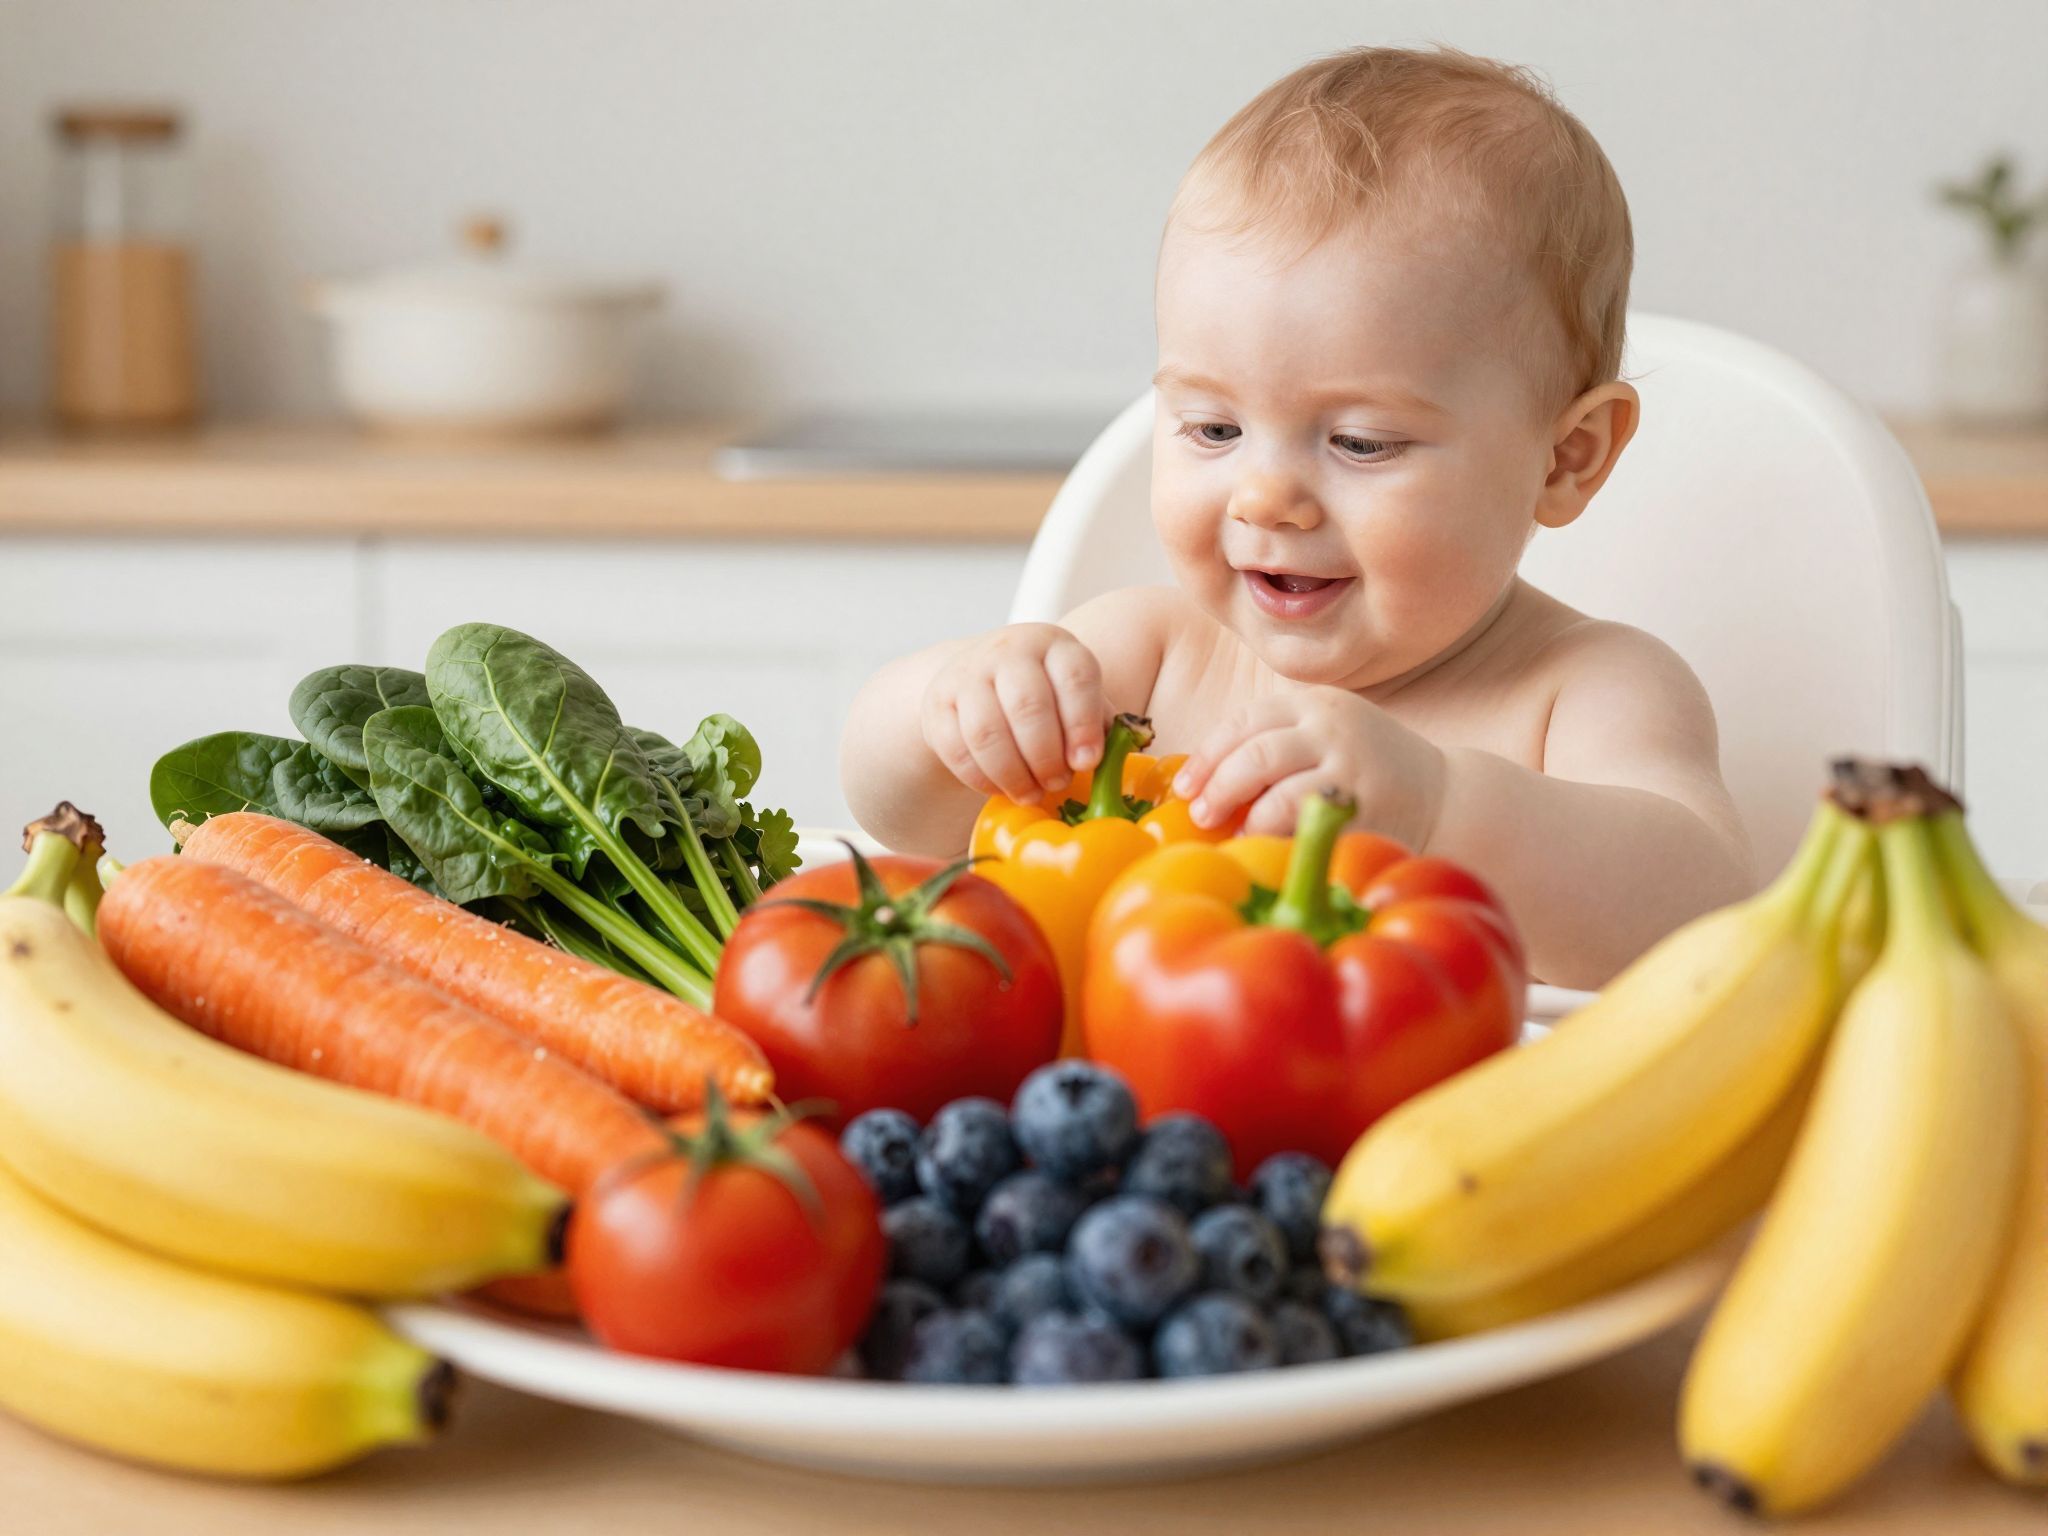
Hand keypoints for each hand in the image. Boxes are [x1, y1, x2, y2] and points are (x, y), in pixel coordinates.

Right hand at [921, 624, 1106, 802]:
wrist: (980, 682)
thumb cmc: (1047, 700)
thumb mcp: (1078, 700)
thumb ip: (1103, 726)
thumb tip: (1132, 751)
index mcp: (1056, 646)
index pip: (1074, 677)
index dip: (1083, 724)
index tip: (1087, 763)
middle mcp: (1010, 650)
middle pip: (1028, 705)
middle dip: (1046, 756)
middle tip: (1057, 785)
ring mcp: (969, 673)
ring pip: (987, 730)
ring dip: (1012, 772)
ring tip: (1030, 793)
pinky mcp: (938, 702)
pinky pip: (956, 748)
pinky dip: (980, 777)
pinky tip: (1000, 789)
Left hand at [1172, 687, 1446, 846]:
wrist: (1446, 796)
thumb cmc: (1366, 774)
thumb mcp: (1323, 742)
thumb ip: (1275, 749)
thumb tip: (1200, 786)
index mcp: (1313, 703)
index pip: (1245, 721)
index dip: (1208, 755)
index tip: (1185, 787)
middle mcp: (1331, 725)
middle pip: (1255, 752)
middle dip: (1219, 785)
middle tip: (1200, 814)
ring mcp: (1350, 762)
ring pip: (1277, 789)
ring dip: (1244, 815)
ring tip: (1231, 833)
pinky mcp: (1366, 802)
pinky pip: (1307, 822)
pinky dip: (1278, 836)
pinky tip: (1267, 846)